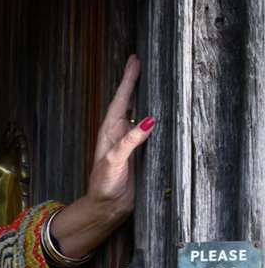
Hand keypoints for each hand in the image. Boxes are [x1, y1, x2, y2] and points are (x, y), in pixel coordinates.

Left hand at [84, 53, 154, 216]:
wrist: (107, 207)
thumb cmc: (104, 185)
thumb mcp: (114, 161)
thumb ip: (130, 141)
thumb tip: (150, 120)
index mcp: (110, 131)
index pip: (121, 99)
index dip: (128, 80)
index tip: (135, 60)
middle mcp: (119, 133)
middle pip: (130, 101)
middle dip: (136, 82)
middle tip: (142, 61)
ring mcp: (130, 142)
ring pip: (140, 113)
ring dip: (146, 97)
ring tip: (153, 79)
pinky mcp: (140, 153)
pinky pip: (149, 129)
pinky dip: (155, 117)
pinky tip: (162, 111)